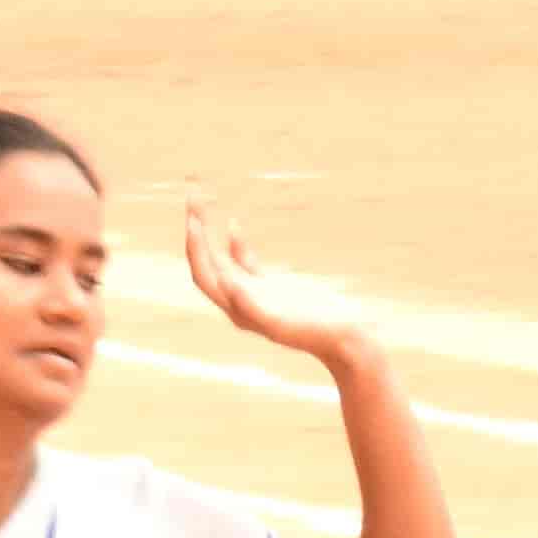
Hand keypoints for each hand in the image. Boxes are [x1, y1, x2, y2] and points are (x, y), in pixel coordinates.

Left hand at [178, 194, 368, 362]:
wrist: (345, 338)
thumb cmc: (318, 331)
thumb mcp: (283, 320)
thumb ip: (253, 306)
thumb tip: (226, 283)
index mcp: (238, 310)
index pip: (205, 275)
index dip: (196, 248)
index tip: (193, 219)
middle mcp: (240, 303)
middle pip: (207, 263)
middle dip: (197, 232)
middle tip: (191, 198)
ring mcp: (255, 294)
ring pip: (223, 260)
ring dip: (210, 232)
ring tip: (200, 203)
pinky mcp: (270, 288)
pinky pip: (244, 263)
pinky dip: (236, 244)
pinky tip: (232, 225)